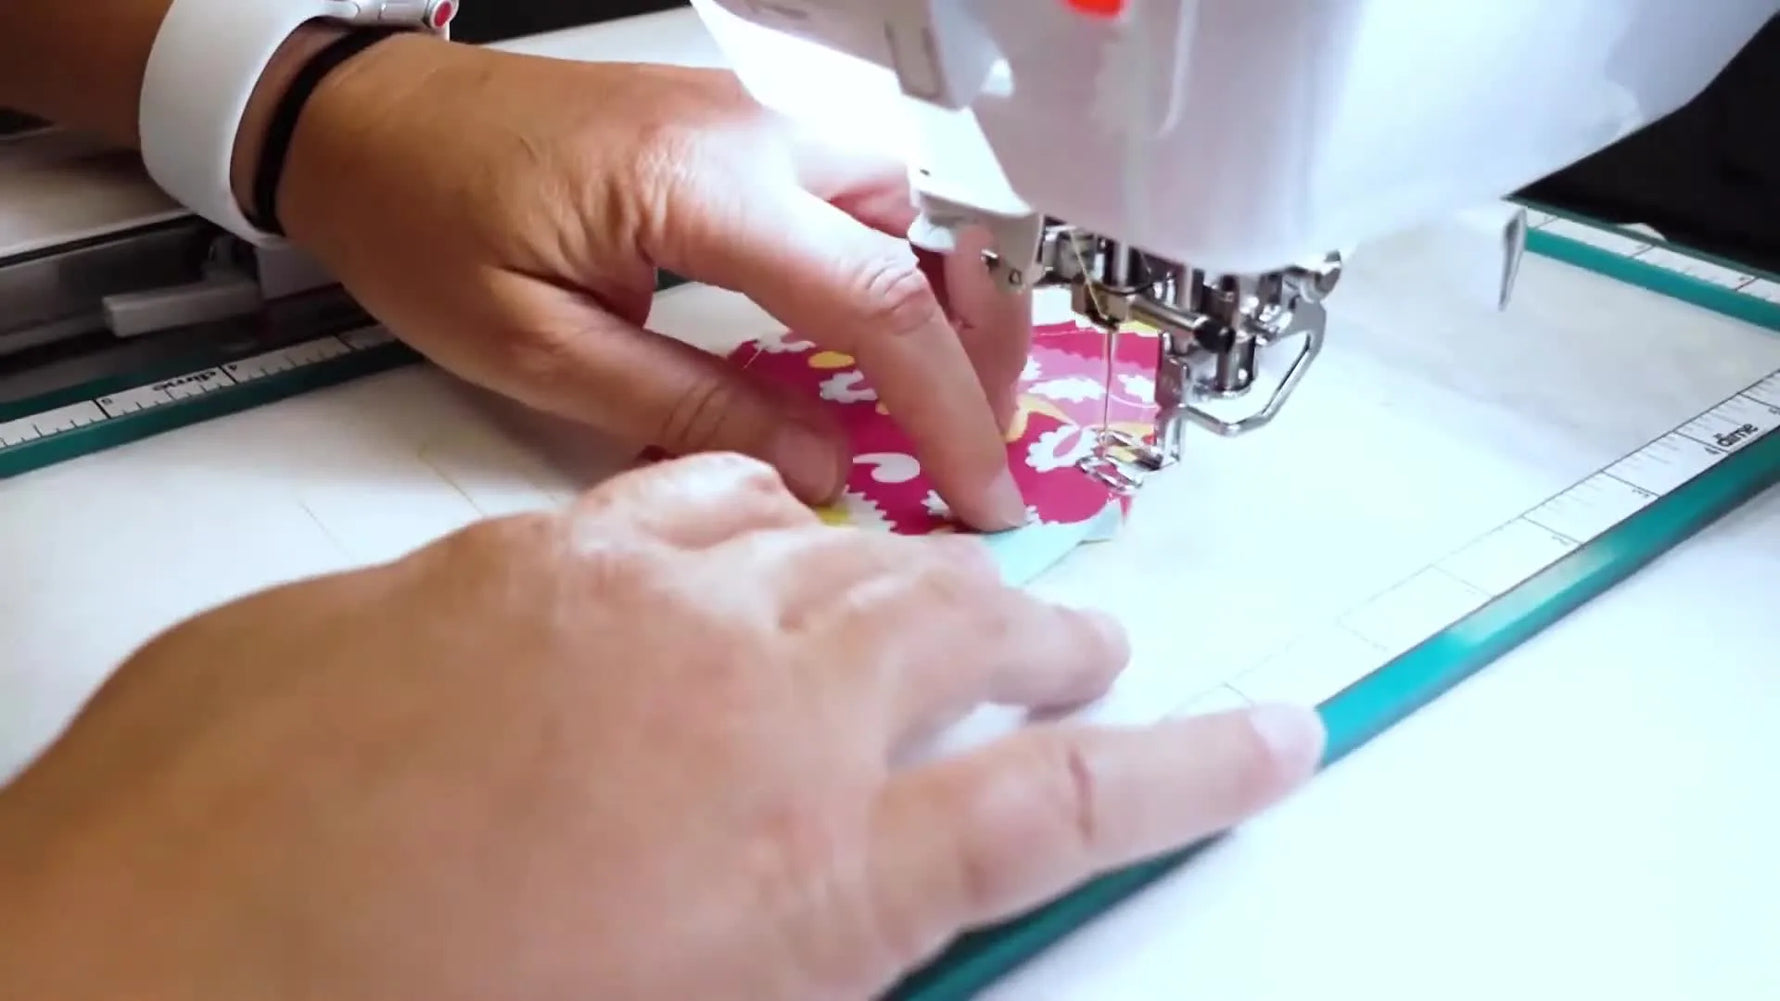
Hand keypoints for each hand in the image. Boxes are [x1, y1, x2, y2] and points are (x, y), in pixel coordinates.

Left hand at [0, 455, 1323, 999]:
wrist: (143, 965)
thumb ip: (806, 962)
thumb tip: (855, 926)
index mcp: (818, 870)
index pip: (1074, 804)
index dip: (1196, 767)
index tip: (1274, 733)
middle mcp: (752, 708)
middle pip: (971, 631)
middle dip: (1053, 641)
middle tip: (1089, 655)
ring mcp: (631, 608)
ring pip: (842, 548)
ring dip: (907, 572)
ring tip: (936, 596)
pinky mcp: (510, 561)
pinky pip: (690, 506)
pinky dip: (756, 524)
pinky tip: (761, 538)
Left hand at [273, 36, 1032, 529]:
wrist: (362, 120)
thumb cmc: (421, 227)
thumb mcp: (538, 350)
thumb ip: (691, 407)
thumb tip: (823, 467)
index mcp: (701, 185)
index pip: (878, 301)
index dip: (949, 409)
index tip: (982, 495)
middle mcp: (754, 130)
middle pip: (933, 231)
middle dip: (982, 347)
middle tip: (975, 449)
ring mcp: (750, 114)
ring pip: (908, 203)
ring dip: (940, 302)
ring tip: (928, 405)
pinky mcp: (735, 122)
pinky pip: (854, 192)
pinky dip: (889, 268)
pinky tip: (861, 338)